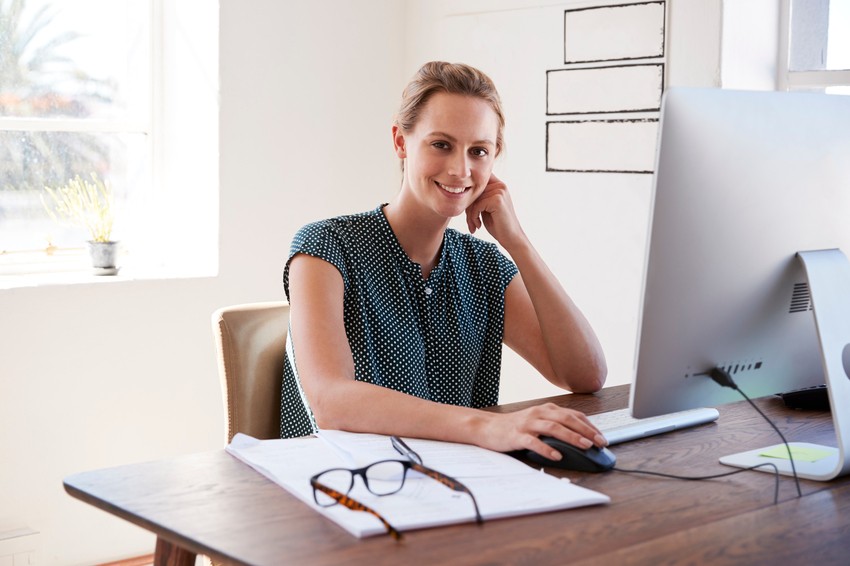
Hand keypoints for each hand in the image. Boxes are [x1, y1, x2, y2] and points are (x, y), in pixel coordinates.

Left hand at [465, 173, 524, 248]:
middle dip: (468, 208)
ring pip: (474, 200)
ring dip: (470, 215)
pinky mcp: (497, 200)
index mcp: (498, 185)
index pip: (477, 181)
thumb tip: (461, 190)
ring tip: (473, 225)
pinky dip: (473, 217)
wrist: (511, 238)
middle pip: (474, 191)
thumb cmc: (497, 224)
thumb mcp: (486, 207)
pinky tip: (478, 225)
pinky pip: (476, 206)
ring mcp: (500, 192)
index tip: (468, 210)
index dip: (469, 194)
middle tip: (470, 222)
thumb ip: (479, 197)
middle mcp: (500, 185)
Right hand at [479, 403, 607, 460]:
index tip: (602, 437)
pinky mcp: (516, 435)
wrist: (487, 427)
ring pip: (553, 428)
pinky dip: (546, 448)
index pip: (573, 415)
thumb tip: (580, 439)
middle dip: (586, 431)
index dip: (590, 426)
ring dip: (571, 437)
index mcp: (546, 409)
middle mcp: (539, 413)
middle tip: (600, 442)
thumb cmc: (515, 426)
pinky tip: (556, 456)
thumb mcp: (538, 421)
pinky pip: (533, 442)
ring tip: (585, 446)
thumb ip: (556, 425)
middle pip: (567, 419)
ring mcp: (527, 424)